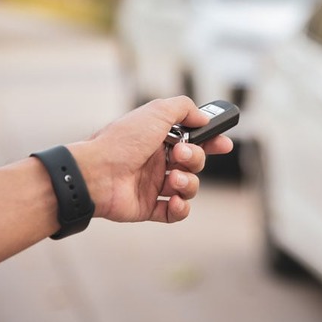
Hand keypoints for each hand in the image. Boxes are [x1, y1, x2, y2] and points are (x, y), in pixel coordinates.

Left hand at [68, 96, 232, 222]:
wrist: (96, 173)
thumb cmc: (122, 141)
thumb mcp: (156, 111)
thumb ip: (184, 108)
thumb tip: (203, 117)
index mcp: (160, 138)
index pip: (194, 140)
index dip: (211, 141)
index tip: (224, 144)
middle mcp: (158, 161)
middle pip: (195, 163)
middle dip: (196, 159)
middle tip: (180, 155)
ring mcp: (154, 185)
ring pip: (189, 187)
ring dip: (188, 183)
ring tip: (173, 180)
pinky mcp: (149, 207)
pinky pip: (175, 212)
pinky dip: (180, 209)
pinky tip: (174, 201)